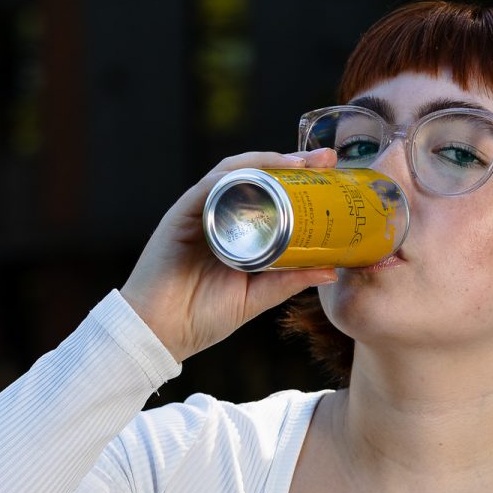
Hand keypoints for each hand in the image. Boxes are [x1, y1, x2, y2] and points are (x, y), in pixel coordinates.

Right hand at [121, 148, 338, 362]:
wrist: (161, 333)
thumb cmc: (203, 316)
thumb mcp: (258, 296)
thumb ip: (289, 280)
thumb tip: (332, 270)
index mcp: (238, 231)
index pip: (271, 194)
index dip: (300, 180)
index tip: (331, 173)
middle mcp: (220, 215)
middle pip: (256, 176)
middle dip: (291, 162)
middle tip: (325, 160)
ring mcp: (200, 213)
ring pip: (234, 173)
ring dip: (266, 162)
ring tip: (297, 162)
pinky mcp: (180, 215)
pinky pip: (208, 187)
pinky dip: (232, 177)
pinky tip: (256, 175)